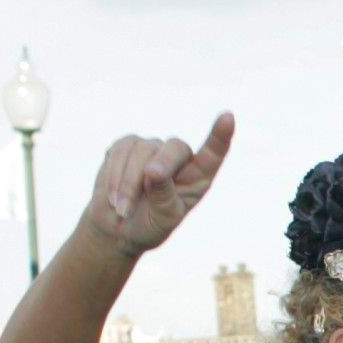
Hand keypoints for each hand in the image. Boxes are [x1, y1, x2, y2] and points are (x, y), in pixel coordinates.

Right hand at [80, 113, 234, 258]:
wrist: (117, 226)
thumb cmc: (149, 225)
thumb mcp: (163, 219)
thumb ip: (163, 196)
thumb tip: (153, 171)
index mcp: (198, 178)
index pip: (213, 154)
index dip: (220, 136)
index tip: (228, 116)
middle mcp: (179, 159)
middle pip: (174, 148)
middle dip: (160, 166)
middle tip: (148, 182)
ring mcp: (154, 149)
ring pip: (142, 150)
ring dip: (128, 182)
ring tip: (122, 209)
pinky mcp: (128, 146)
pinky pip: (121, 149)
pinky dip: (114, 174)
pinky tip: (114, 196)